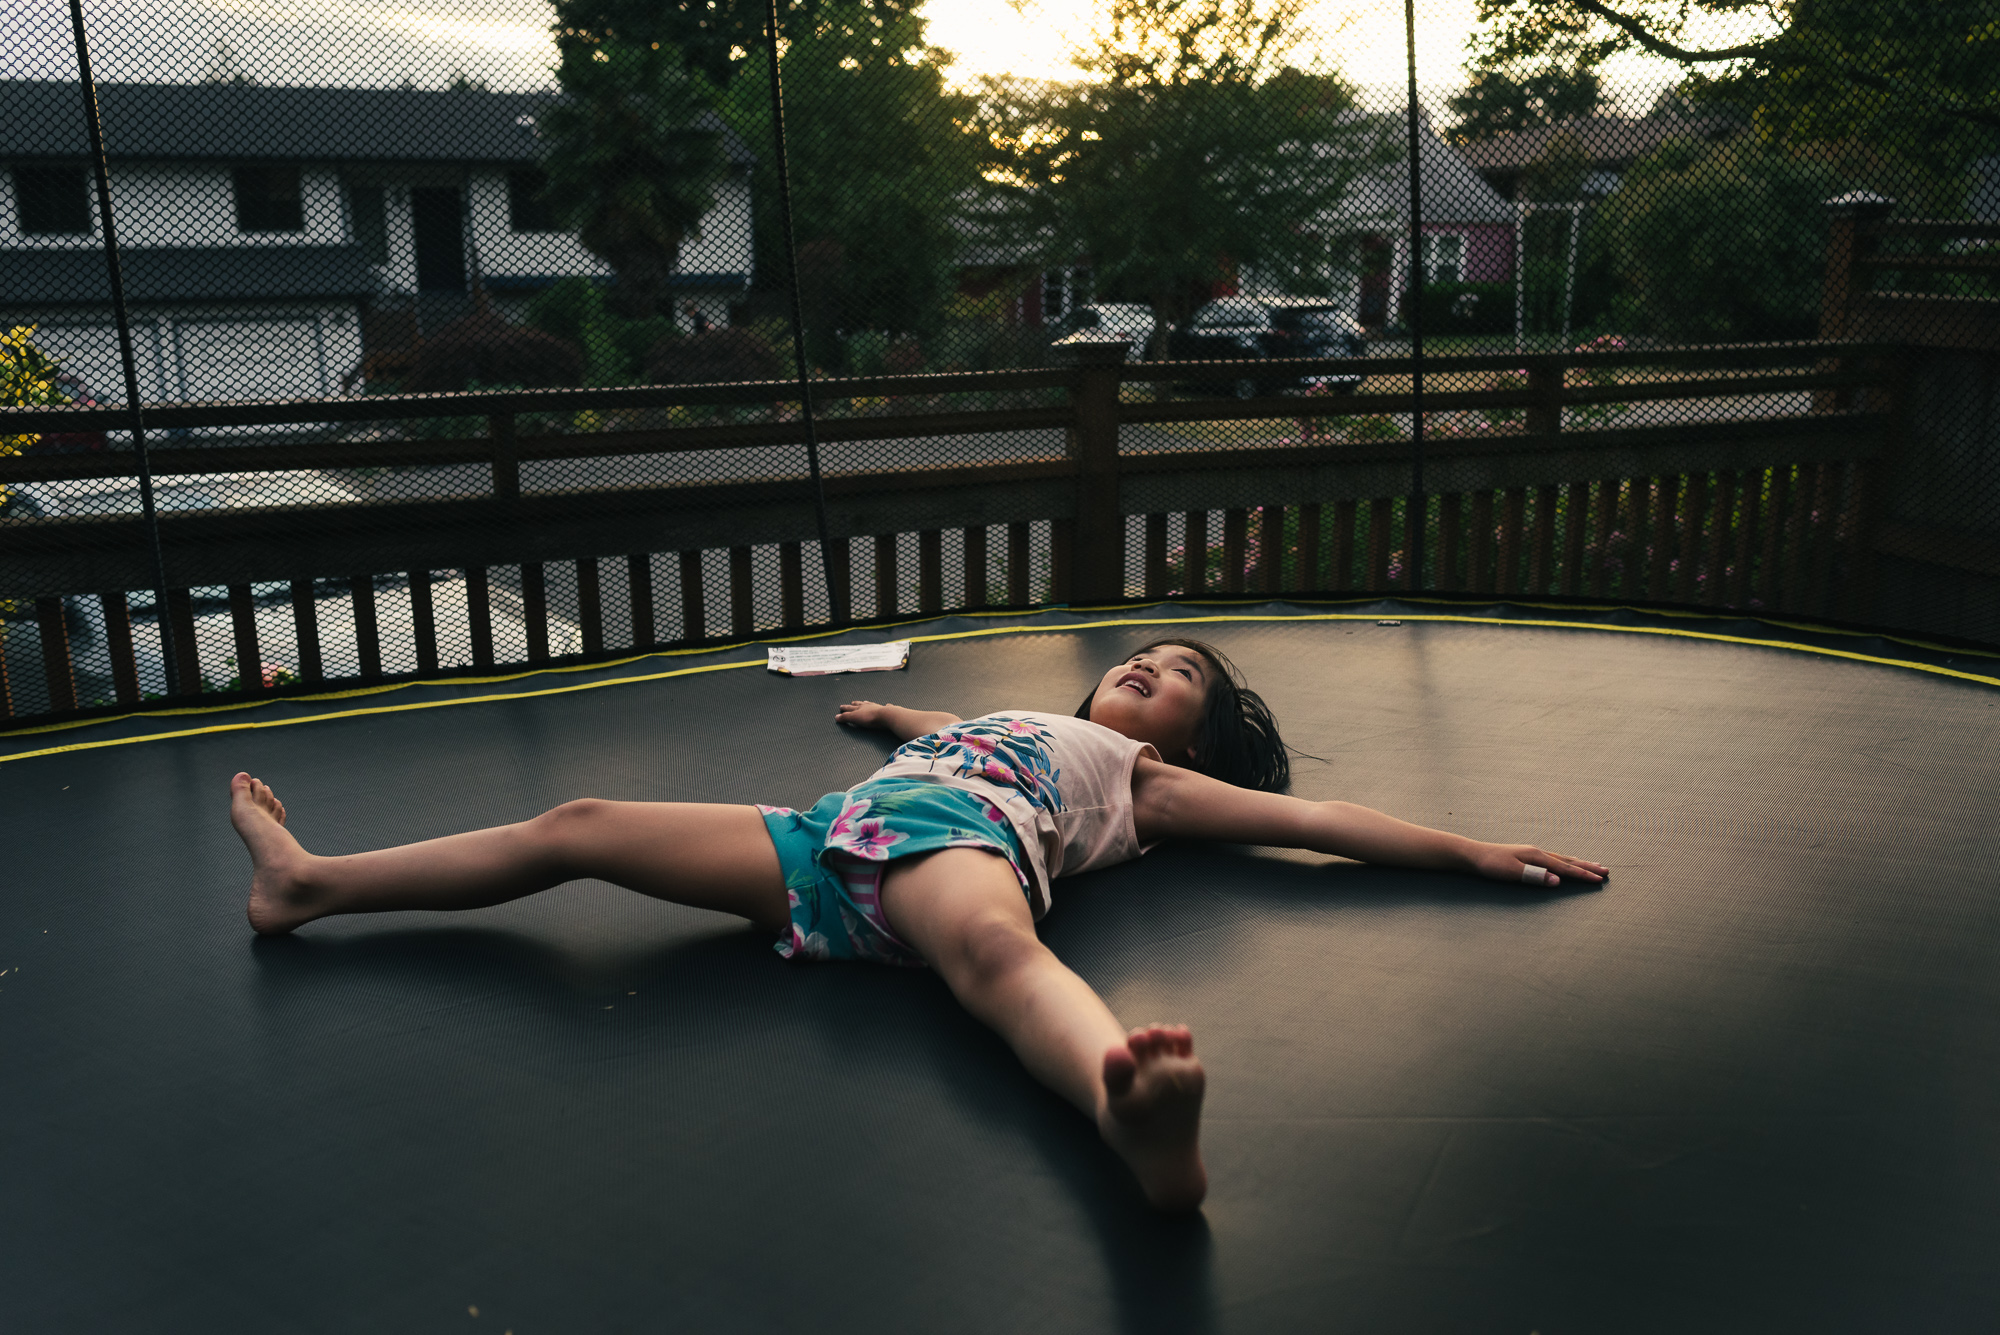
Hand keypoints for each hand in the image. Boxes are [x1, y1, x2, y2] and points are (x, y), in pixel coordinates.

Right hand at [835, 700, 891, 729]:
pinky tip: (887, 704)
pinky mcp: (887, 711)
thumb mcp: (855, 718)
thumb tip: (836, 717)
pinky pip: (886, 707)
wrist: (886, 716)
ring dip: (867, 703)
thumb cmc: (870, 718)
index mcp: (860, 708)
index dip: (845, 708)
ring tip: (865, 702)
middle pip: (860, 704)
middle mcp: (868, 706)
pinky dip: (886, 706)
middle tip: (852, 702)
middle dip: (854, 704)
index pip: (850, 708)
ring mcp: (878, 707)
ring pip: (871, 704)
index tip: (841, 707)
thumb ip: (846, 717)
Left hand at [1472, 842, 1608, 887]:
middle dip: (1588, 867)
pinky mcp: (1528, 856)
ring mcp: (1533, 853)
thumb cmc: (1491, 865)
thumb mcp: (1512, 873)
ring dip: (1579, 863)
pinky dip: (1566, 862)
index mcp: (1537, 857)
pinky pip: (1554, 859)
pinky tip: (1566, 863)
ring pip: (1563, 859)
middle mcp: (1538, 853)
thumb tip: (1558, 881)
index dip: (1583, 875)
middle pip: (1568, 861)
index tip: (1600, 880)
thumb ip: (1535, 876)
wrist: (1474, 855)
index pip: (1565, 868)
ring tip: (1593, 865)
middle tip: (1606, 871)